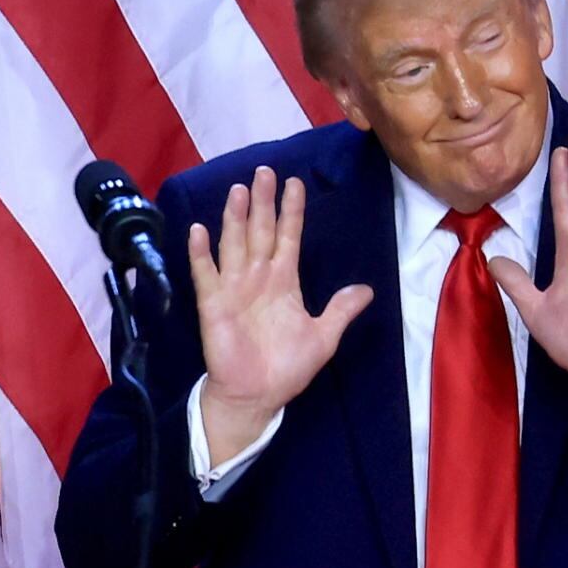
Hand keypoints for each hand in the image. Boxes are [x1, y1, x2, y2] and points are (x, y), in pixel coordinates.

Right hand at [184, 167, 364, 465]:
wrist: (256, 396)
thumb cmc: (286, 368)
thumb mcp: (323, 338)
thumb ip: (340, 311)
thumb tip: (367, 291)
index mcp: (284, 281)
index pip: (288, 237)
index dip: (292, 211)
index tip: (295, 183)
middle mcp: (258, 277)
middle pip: (260, 231)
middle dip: (262, 202)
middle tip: (264, 171)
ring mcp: (234, 288)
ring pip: (234, 243)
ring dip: (234, 217)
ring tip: (238, 189)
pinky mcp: (213, 304)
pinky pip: (206, 273)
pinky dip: (201, 253)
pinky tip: (199, 229)